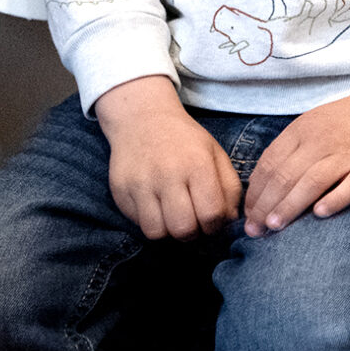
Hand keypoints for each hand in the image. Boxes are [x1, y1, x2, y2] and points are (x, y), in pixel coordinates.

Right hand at [94, 76, 240, 239]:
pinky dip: (149, 221)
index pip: (211, 214)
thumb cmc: (184, 141)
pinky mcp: (120, 190)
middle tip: (192, 221)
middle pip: (183, 229)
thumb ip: (229, 188)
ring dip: (168, 231)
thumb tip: (229, 221)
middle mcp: (167, 174)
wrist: (141, 117)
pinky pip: (137, 223)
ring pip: (157, 232)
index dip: (215, 226)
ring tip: (172, 216)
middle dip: (192, 233)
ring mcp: (140, 183)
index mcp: (196, 164)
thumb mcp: (215, 154)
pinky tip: (155, 206)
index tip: (211, 220)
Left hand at [242, 89, 349, 236]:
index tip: (247, 214)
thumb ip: (288, 152)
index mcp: (301, 130)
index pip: (270, 164)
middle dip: (265, 205)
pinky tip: (321, 214)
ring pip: (312, 181)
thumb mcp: (309, 126)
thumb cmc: (342, 124)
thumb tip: (260, 189)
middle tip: (254, 230)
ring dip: (290, 205)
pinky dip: (336, 199)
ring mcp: (346, 154)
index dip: (255, 192)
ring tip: (274, 226)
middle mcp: (320, 141)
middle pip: (286, 175)